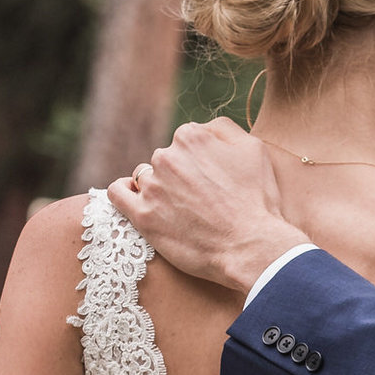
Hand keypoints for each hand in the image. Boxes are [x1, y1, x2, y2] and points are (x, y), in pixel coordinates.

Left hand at [106, 118, 314, 293]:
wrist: (250, 246)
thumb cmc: (256, 200)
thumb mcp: (253, 149)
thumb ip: (224, 128)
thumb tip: (204, 128)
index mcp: (191, 136)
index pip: (186, 141)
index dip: (200, 160)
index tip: (212, 179)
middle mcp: (167, 156)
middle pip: (166, 159)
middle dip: (180, 175)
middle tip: (202, 199)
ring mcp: (152, 186)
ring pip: (146, 177)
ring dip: (159, 188)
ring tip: (180, 209)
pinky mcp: (142, 216)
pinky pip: (118, 194)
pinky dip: (124, 192)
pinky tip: (134, 198)